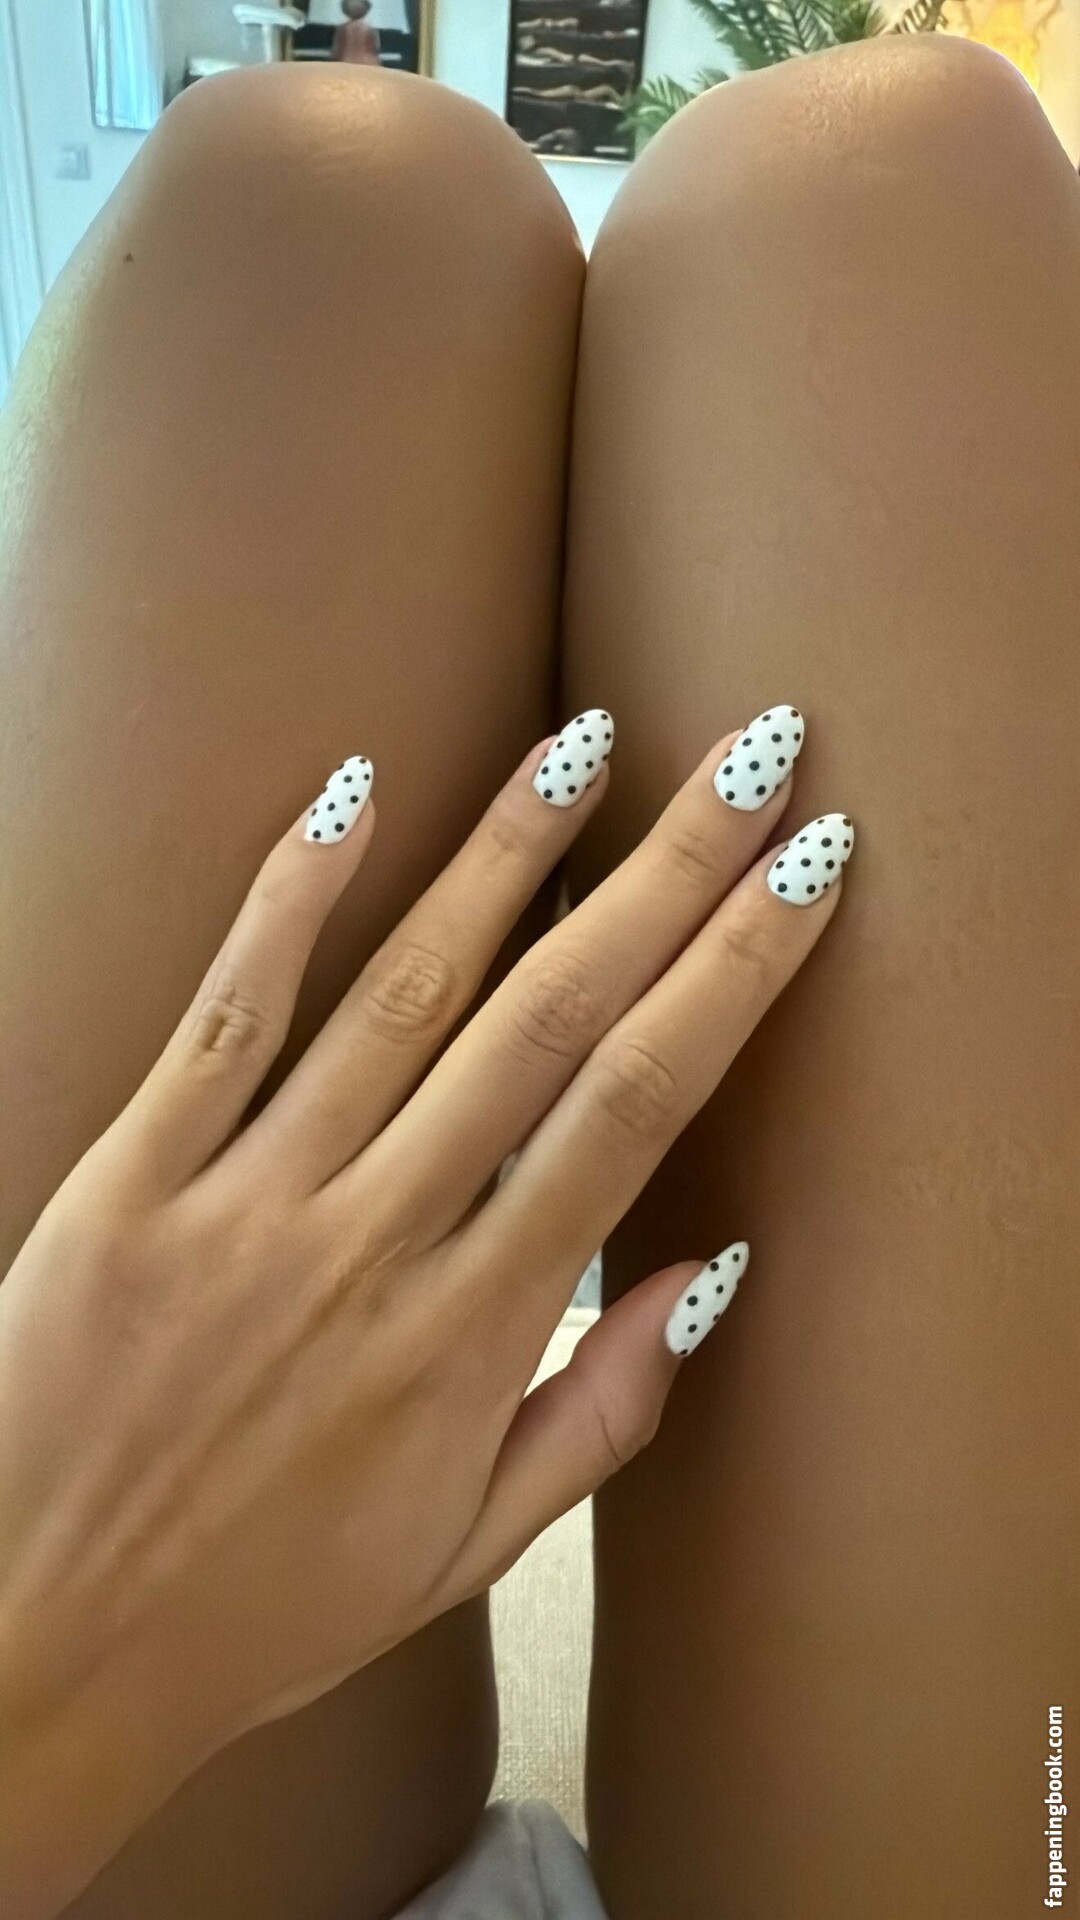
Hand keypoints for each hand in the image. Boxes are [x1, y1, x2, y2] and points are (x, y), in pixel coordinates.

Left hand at [0, 710, 851, 1914]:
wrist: (36, 1651)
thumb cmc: (264, 1607)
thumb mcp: (465, 1550)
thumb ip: (600, 1414)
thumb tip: (710, 1277)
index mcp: (470, 1337)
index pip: (634, 1113)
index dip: (730, 978)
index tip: (801, 876)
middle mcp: (371, 1246)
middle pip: (549, 1021)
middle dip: (666, 875)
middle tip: (747, 759)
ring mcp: (245, 1203)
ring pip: (402, 989)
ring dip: (507, 853)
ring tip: (589, 742)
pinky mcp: (128, 1181)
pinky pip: (225, 1015)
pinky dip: (289, 896)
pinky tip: (353, 790)